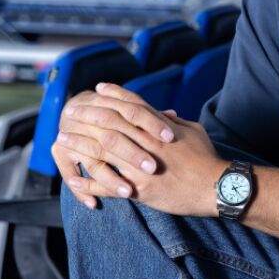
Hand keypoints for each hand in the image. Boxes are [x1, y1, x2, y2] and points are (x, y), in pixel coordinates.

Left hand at [55, 83, 223, 216]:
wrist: (217, 188)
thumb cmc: (208, 159)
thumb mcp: (193, 131)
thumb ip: (175, 122)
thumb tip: (165, 114)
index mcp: (160, 127)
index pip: (131, 104)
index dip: (113, 94)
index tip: (98, 89)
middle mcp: (147, 143)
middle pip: (109, 123)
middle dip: (86, 115)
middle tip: (69, 111)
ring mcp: (141, 166)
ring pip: (102, 151)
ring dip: (79, 144)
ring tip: (62, 139)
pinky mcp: (140, 190)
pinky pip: (107, 185)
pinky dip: (88, 182)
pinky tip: (73, 177)